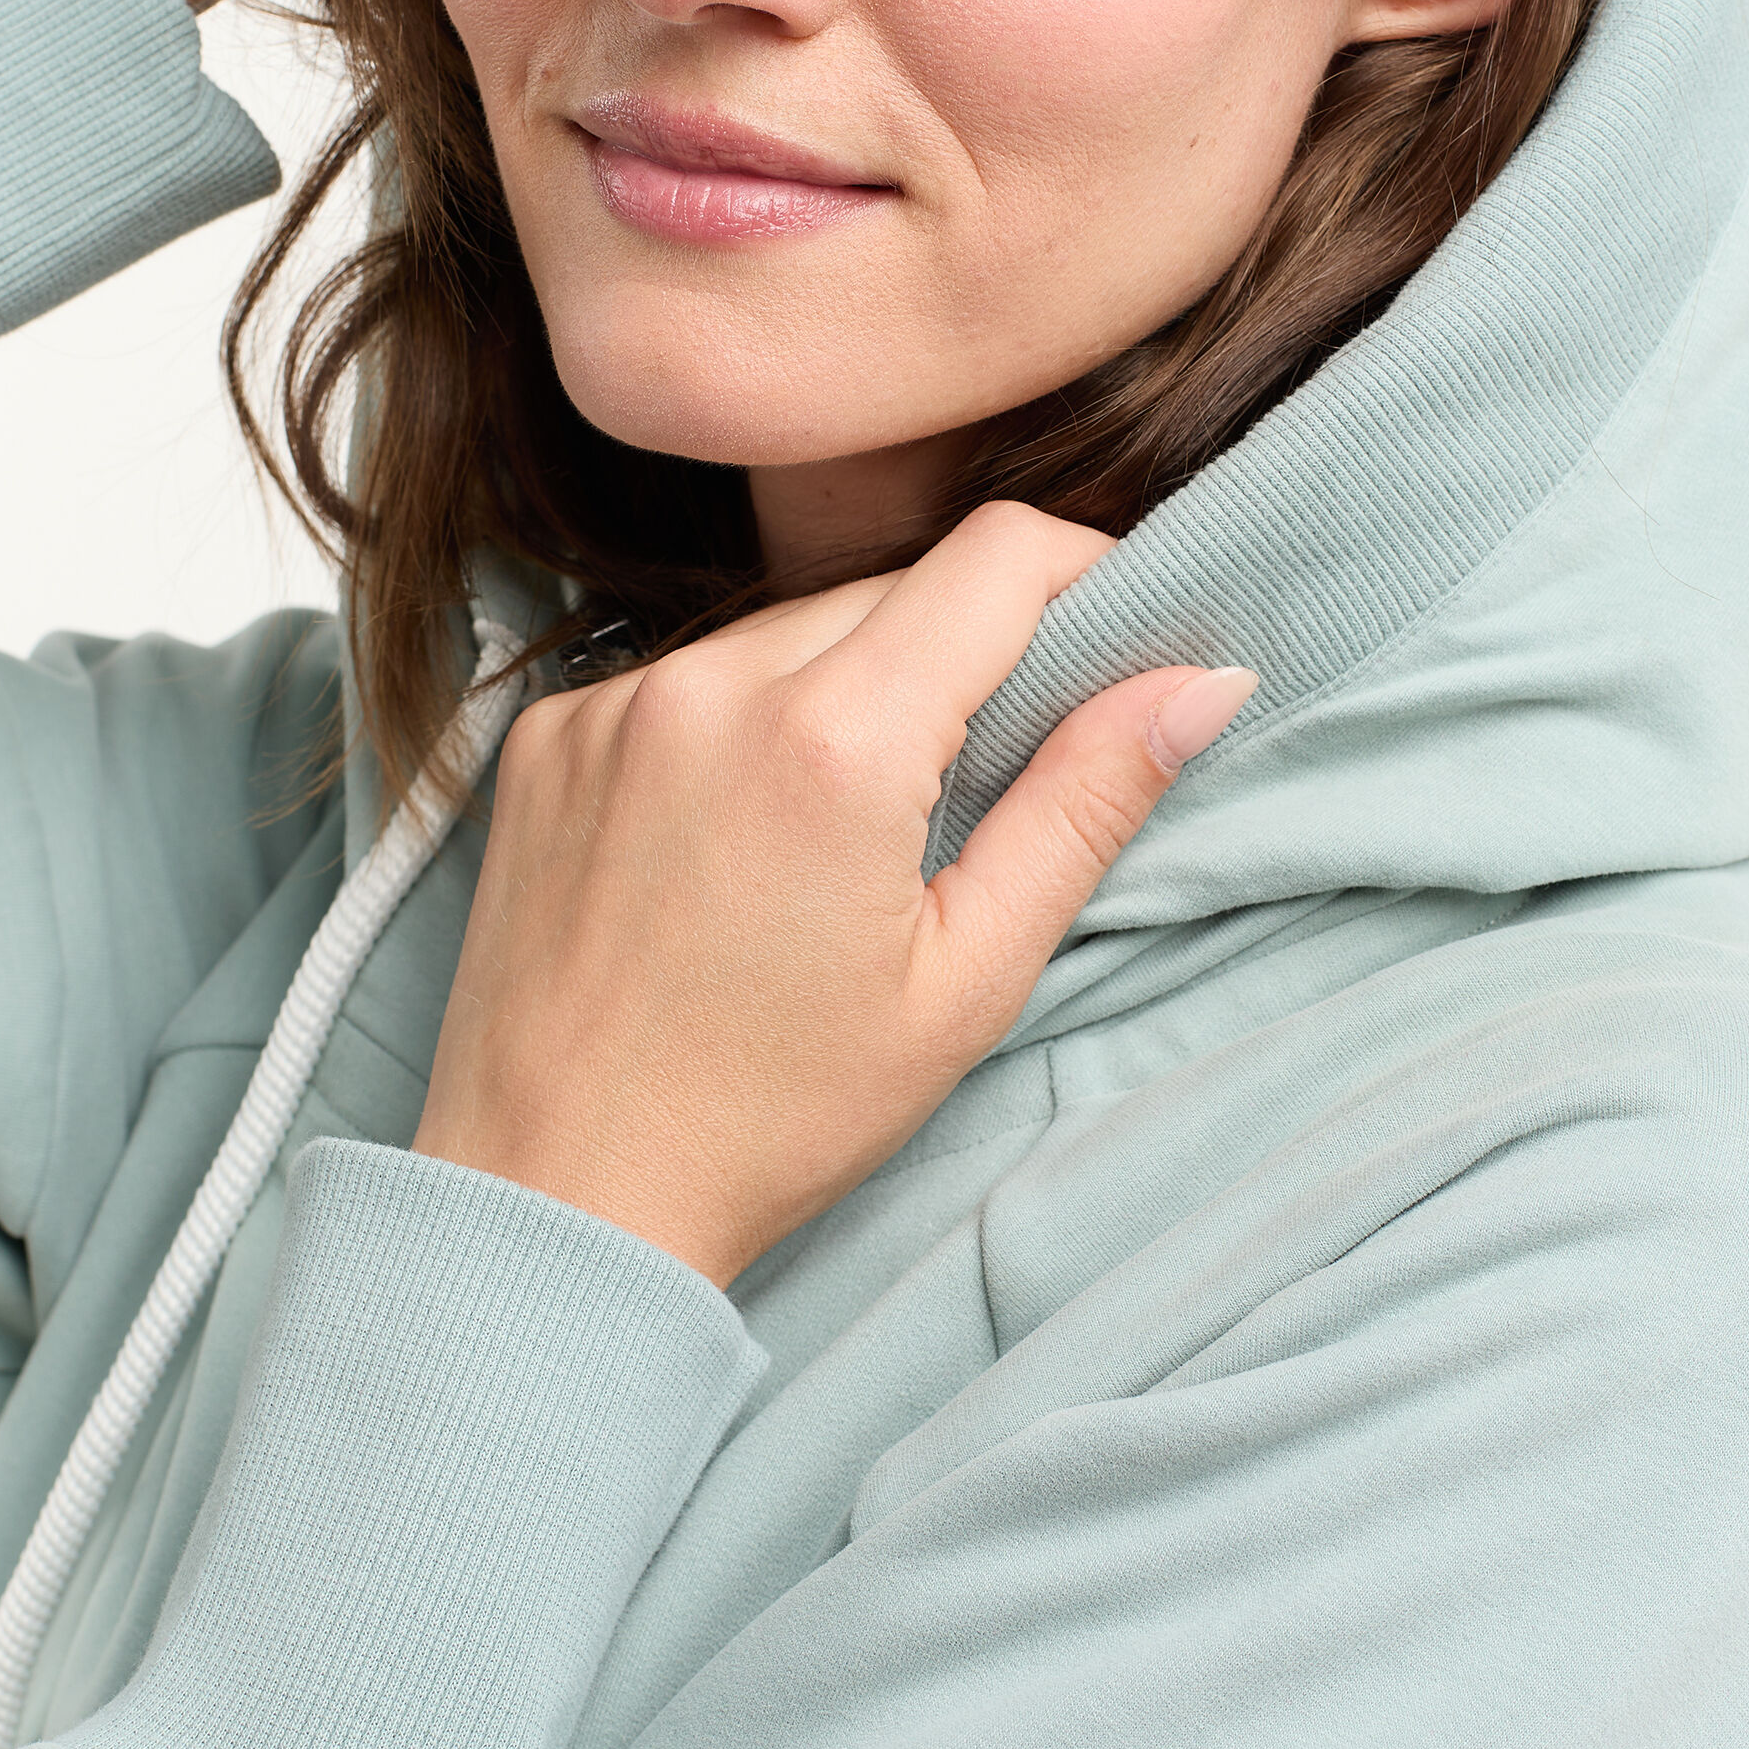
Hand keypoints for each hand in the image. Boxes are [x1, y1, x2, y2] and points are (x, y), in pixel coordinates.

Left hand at [413, 506, 1256, 1285]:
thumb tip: (1200, 680)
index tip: (1112, 635)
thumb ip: (1085, 805)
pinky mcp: (548, 735)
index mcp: (833, 740)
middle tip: (981, 783)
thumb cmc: (774, 1115)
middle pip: (895, 587)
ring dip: (846, 689)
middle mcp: (708, 686)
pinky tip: (735, 843)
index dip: (1084, 571)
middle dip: (964, 654)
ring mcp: (611, 703)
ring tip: (843, 835)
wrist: (558, 1193)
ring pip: (788, 627)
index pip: (999, 555)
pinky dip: (738, 725)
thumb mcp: (969, 978)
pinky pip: (686, 677)